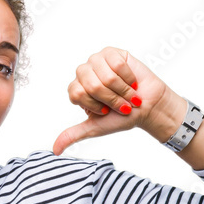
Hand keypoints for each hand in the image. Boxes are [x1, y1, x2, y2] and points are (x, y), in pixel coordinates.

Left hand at [52, 47, 181, 155]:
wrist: (147, 107)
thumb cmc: (121, 117)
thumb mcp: (94, 128)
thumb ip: (73, 135)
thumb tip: (55, 150)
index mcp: (76, 90)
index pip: (77, 94)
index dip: (95, 105)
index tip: (105, 111)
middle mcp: (83, 74)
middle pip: (93, 85)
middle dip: (111, 100)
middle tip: (121, 104)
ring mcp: (96, 61)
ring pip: (107, 76)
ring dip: (122, 90)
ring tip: (128, 94)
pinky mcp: (112, 53)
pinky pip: (118, 65)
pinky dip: (129, 78)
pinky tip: (131, 82)